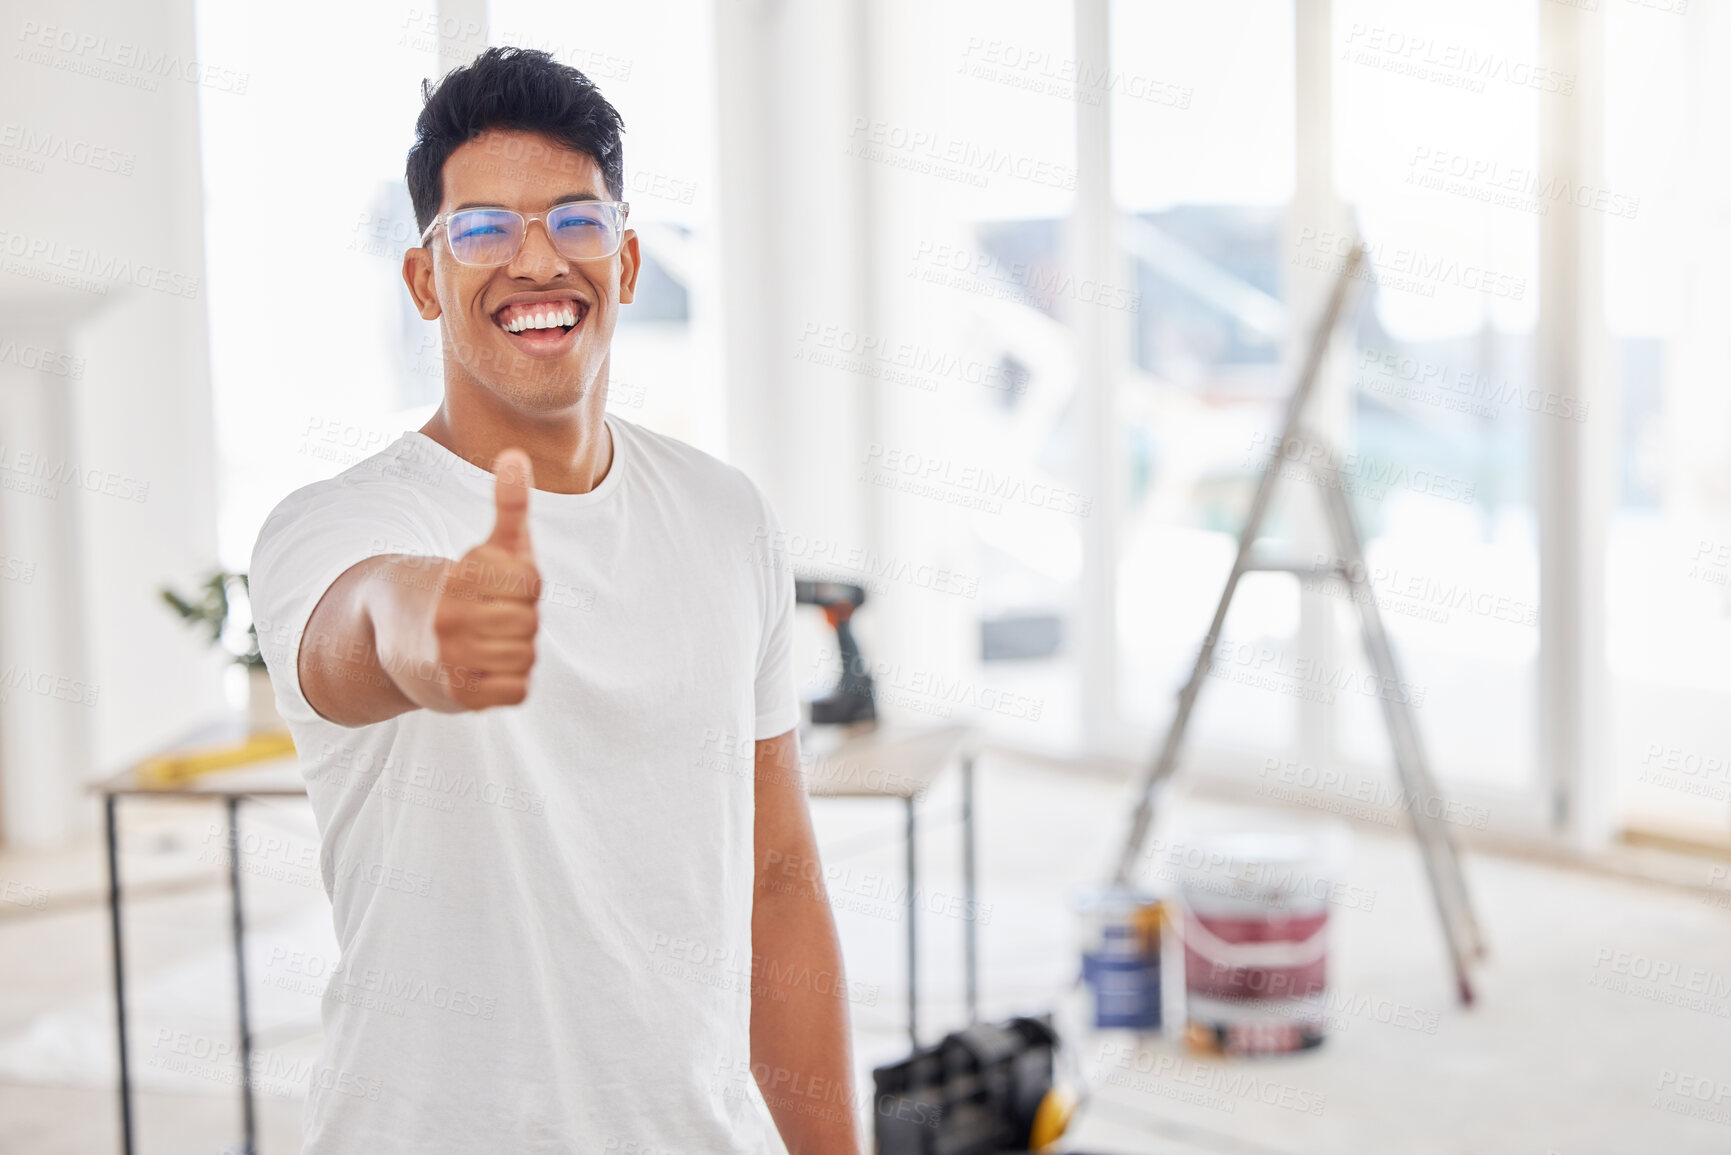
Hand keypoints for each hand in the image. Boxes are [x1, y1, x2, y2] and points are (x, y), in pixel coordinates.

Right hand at [430, 448, 540, 709]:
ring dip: (517, 650)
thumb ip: (509, 505)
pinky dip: (511, 682)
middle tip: (492, 617)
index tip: (497, 585)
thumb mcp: (485, 547)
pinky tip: (489, 668)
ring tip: (490, 641)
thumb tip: (516, 454)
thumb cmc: (458, 589)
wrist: (396, 639)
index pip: (530, 582)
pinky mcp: (458, 696)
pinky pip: (518, 690)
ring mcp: (452, 660)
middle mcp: (450, 619)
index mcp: (458, 578)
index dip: (523, 585)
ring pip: (526, 656)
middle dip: (519, 618)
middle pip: (530, 621)